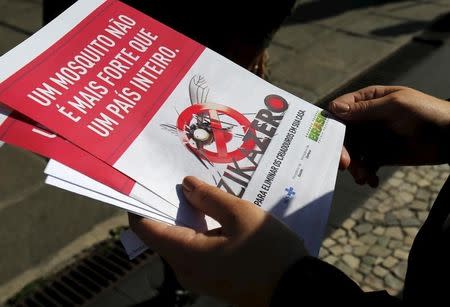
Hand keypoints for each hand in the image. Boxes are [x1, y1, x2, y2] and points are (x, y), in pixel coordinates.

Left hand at [129, 176, 306, 306]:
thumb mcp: (241, 215)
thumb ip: (210, 198)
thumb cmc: (269, 251)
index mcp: (187, 254)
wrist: (295, 289)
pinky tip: (212, 213)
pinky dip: (196, 230)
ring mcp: (198, 277)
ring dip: (184, 217)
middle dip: (167, 206)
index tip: (146, 182)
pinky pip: (193, 251)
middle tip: (178, 178)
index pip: (146, 229)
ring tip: (196, 191)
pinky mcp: (211, 278)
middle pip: (161, 234)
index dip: (141, 204)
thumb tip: (186, 185)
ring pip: (178, 242)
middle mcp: (185, 269)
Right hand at [329, 85, 449, 186]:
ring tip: (364, 176)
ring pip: (351, 153)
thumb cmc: (426, 112)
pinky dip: (365, 174)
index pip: (339, 110)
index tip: (331, 141)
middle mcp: (365, 119)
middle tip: (347, 165)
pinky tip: (372, 180)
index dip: (332, 125)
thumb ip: (365, 109)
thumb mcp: (395, 106)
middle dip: (342, 151)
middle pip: (342, 135)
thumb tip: (334, 108)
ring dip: (354, 166)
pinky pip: (364, 165)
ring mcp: (371, 138)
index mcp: (367, 100)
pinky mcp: (379, 156)